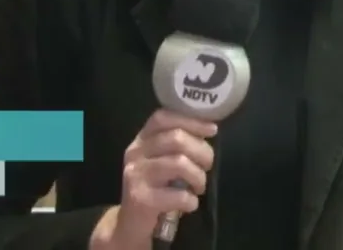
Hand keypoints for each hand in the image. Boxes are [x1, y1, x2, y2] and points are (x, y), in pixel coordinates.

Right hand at [91, 110, 216, 249]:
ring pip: (179, 163)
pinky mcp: (140, 199)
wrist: (130, 224)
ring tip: (199, 187)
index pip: (163, 117)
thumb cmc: (155, 189)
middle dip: (201, 151)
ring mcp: (136, 175)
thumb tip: (208, 129)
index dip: (190, 120)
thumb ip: (177, 145)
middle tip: (208, 166)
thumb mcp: (161, 161)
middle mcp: (135, 153)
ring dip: (198, 177)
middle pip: (176, 138)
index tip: (212, 129)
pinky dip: (191, 200)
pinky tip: (189, 204)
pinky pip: (178, 195)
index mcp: (141, 140)